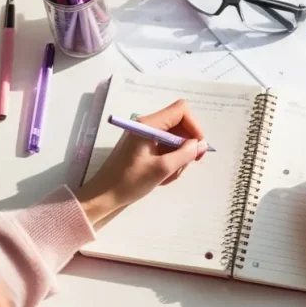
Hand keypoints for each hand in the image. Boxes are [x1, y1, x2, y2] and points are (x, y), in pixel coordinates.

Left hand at [78, 100, 206, 224]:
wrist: (104, 196)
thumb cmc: (130, 181)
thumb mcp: (162, 169)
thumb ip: (185, 154)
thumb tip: (202, 144)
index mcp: (149, 124)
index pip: (181, 110)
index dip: (194, 126)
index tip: (197, 147)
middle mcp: (148, 125)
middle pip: (180, 124)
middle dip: (187, 145)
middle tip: (186, 165)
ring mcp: (145, 135)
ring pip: (175, 138)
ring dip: (178, 156)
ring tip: (169, 175)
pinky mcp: (144, 146)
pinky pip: (166, 147)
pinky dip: (170, 160)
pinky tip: (163, 176)